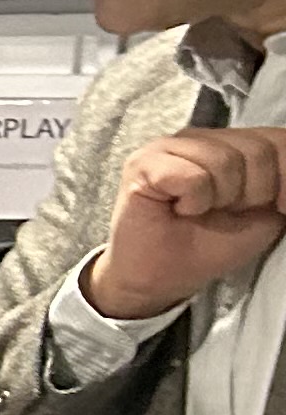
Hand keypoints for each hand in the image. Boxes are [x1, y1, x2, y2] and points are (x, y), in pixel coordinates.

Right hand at [89, 128, 285, 320]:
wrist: (160, 277)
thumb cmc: (208, 245)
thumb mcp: (267, 213)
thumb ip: (285, 184)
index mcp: (231, 143)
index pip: (280, 140)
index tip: (274, 209)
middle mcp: (202, 137)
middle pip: (258, 150)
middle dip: (251, 194)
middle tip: (223, 213)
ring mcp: (170, 145)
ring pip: (224, 160)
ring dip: (218, 199)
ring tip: (197, 211)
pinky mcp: (143, 162)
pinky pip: (191, 177)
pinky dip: (193, 202)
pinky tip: (177, 209)